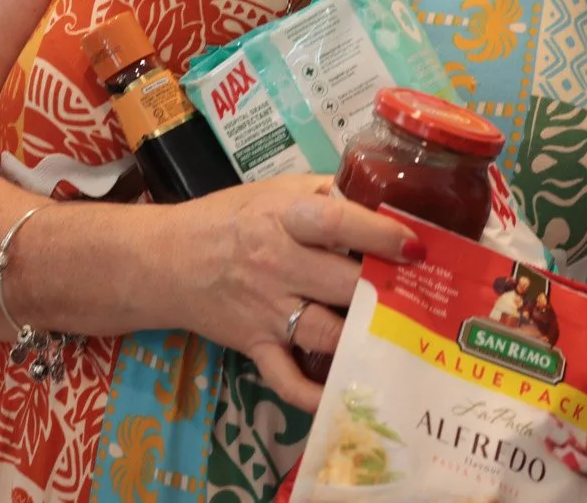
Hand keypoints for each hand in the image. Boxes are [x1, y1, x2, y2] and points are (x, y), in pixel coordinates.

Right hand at [172, 175, 422, 412]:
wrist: (167, 260)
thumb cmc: (229, 220)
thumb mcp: (274, 192)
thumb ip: (325, 194)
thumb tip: (381, 197)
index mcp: (283, 218)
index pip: (338, 223)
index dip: (382, 235)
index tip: (416, 246)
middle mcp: (276, 264)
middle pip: (344, 283)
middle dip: (385, 291)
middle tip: (420, 296)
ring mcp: (266, 311)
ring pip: (326, 332)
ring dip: (363, 338)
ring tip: (398, 338)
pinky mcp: (254, 346)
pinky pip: (286, 379)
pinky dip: (314, 394)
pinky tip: (345, 395)